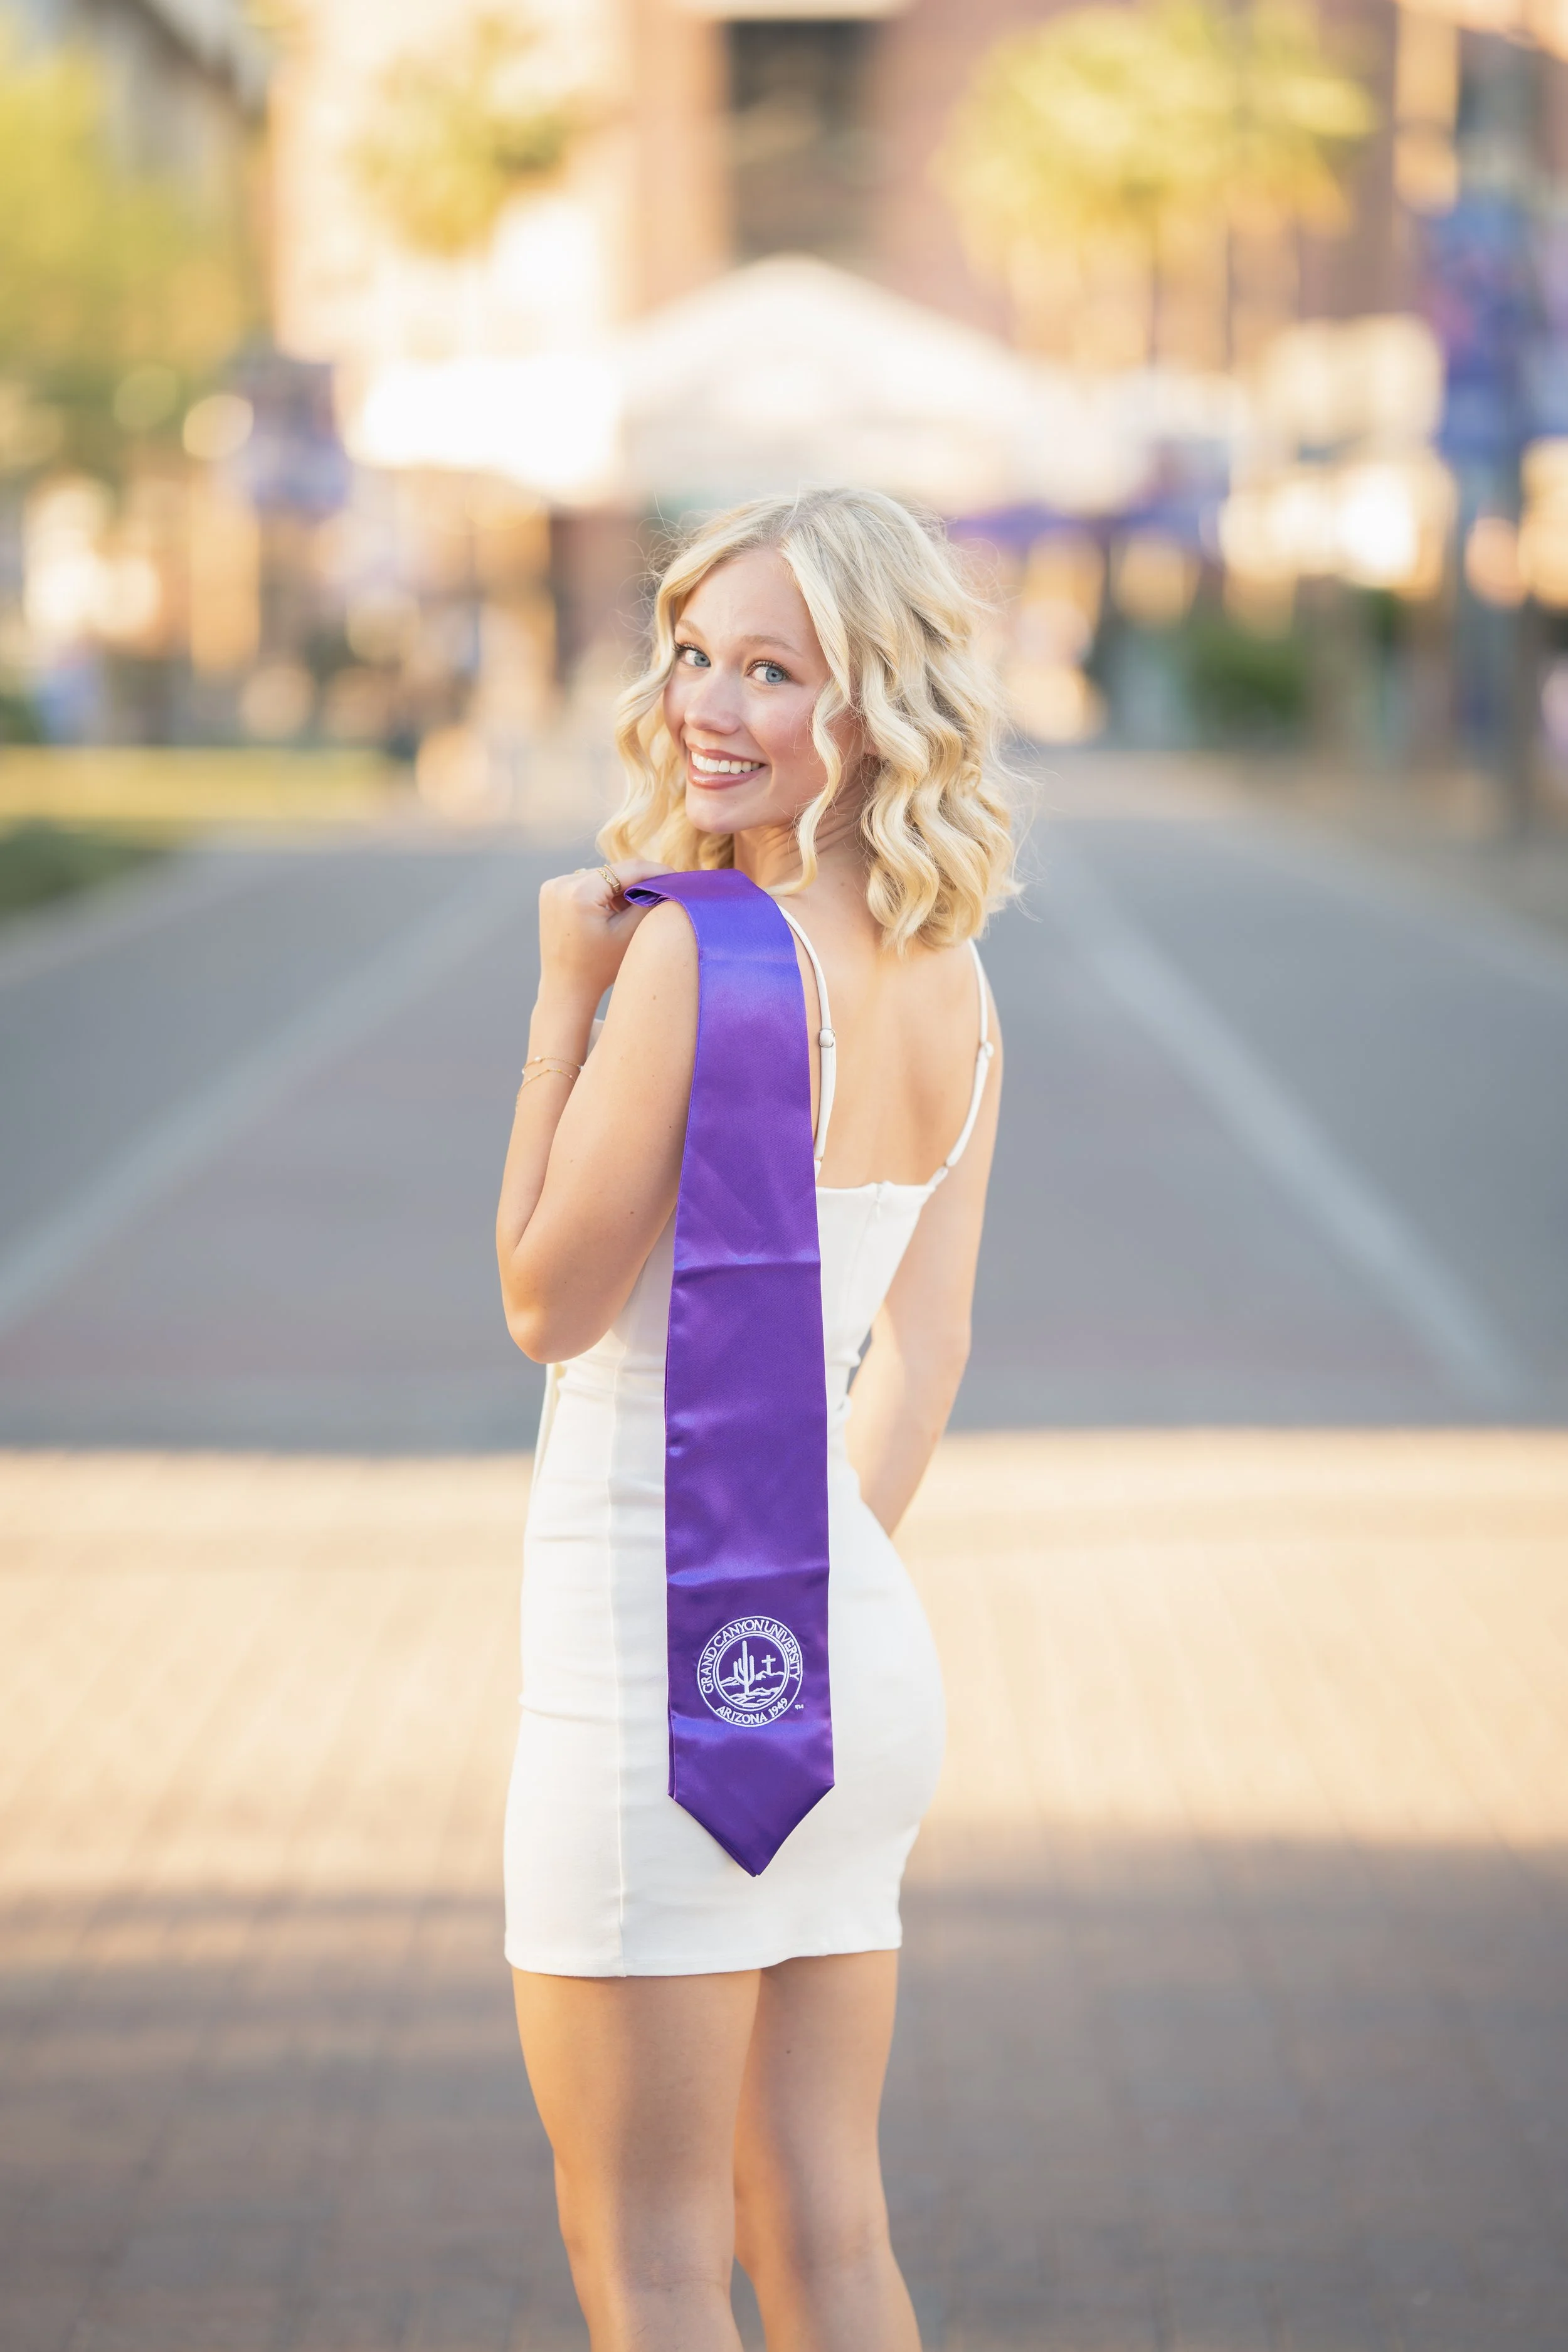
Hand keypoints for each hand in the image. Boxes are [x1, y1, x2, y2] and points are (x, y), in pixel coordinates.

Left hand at [536, 860, 662, 1009]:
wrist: (566, 987)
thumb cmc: (600, 968)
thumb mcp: (630, 934)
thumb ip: (650, 902)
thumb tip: (667, 881)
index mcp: (580, 892)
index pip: (627, 869)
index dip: (656, 871)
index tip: (676, 877)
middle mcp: (561, 883)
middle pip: (612, 871)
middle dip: (636, 882)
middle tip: (658, 896)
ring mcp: (553, 886)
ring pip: (599, 876)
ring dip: (618, 887)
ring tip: (631, 909)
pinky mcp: (550, 891)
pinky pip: (585, 882)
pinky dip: (601, 891)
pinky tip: (611, 910)